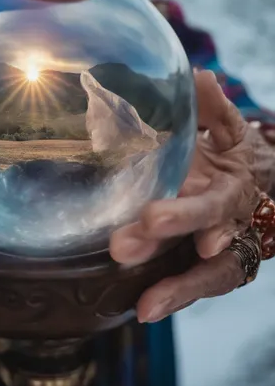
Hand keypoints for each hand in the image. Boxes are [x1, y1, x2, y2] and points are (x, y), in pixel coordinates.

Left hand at [110, 70, 260, 322]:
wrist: (260, 185)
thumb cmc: (234, 155)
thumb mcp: (229, 129)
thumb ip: (214, 107)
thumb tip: (201, 76)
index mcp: (227, 188)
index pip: (212, 203)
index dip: (194, 215)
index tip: (176, 226)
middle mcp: (224, 222)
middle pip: (201, 236)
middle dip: (166, 241)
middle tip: (124, 245)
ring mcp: (217, 248)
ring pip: (205, 273)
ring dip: (176, 287)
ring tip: (147, 305)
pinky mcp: (206, 264)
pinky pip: (195, 284)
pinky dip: (175, 296)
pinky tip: (144, 309)